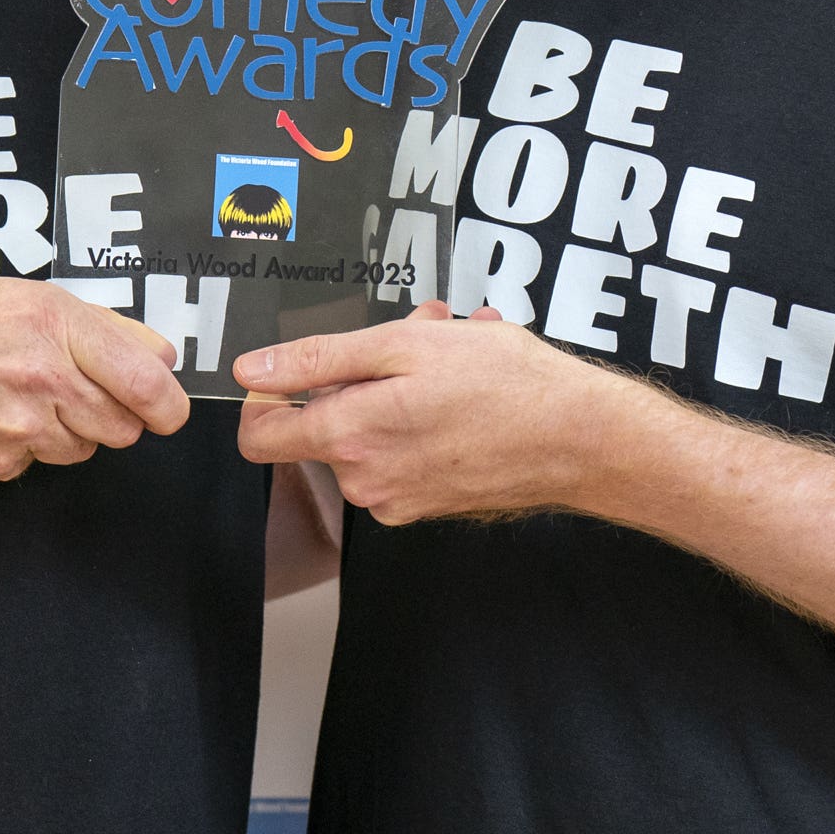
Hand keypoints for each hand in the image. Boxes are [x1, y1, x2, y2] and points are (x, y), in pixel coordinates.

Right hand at [0, 278, 187, 488]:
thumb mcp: (16, 298)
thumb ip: (98, 325)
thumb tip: (162, 355)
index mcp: (50, 325)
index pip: (147, 381)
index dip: (167, 403)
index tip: (166, 408)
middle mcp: (37, 378)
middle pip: (122, 427)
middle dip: (107, 414)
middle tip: (66, 390)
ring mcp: (13, 432)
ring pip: (79, 450)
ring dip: (60, 432)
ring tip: (10, 398)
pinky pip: (31, 468)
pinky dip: (16, 451)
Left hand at [232, 302, 644, 524]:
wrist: (582, 439)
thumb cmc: (504, 385)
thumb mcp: (403, 345)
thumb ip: (318, 360)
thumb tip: (252, 371)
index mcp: (348, 438)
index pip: (260, 436)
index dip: (264, 397)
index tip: (290, 370)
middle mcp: (366, 480)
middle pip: (323, 424)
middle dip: (356, 374)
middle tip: (410, 332)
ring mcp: (398, 499)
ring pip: (368, 432)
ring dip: (395, 386)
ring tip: (451, 350)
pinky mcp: (428, 504)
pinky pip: (401, 452)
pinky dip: (420, 416)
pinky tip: (463, 386)